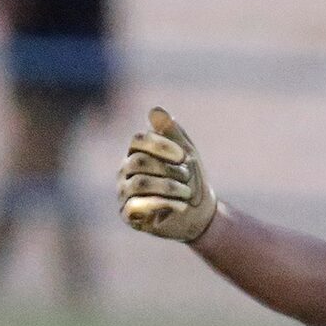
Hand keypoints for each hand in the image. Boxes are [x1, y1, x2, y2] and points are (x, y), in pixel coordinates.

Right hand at [118, 107, 218, 242]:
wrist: (200, 215)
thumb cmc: (190, 181)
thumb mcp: (186, 153)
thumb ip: (172, 132)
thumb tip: (155, 110)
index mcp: (136, 152)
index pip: (138, 140)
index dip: (161, 146)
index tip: (183, 156)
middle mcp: (125, 171)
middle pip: (139, 162)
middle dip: (168, 169)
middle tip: (187, 177)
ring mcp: (124, 193)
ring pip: (140, 183)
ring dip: (169, 187)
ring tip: (187, 193)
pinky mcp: (128, 215)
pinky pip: (137, 206)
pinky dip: (162, 204)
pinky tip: (181, 206)